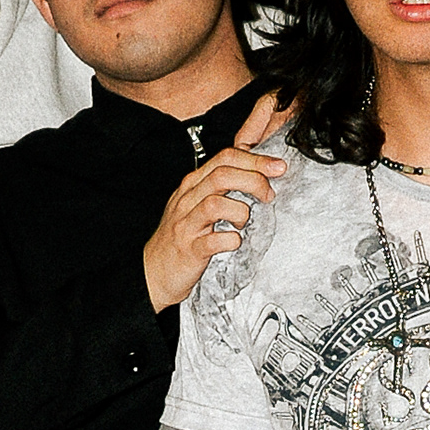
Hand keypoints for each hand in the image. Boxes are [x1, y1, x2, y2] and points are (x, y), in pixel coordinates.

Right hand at [142, 93, 286, 311]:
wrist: (153, 272)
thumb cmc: (181, 238)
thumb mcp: (197, 205)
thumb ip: (221, 189)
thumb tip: (256, 175)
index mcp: (192, 185)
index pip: (224, 158)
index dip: (254, 160)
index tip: (277, 166)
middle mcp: (187, 200)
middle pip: (222, 175)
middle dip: (253, 180)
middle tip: (269, 193)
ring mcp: (187, 224)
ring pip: (216, 203)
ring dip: (240, 210)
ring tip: (244, 221)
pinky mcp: (190, 249)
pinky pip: (214, 240)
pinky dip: (230, 240)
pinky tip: (234, 242)